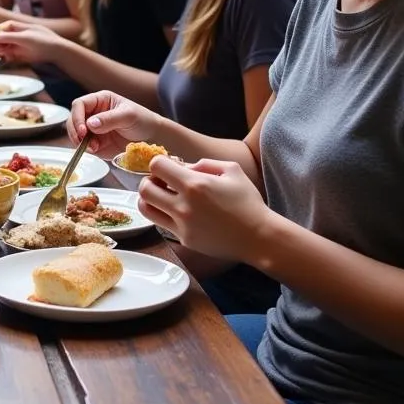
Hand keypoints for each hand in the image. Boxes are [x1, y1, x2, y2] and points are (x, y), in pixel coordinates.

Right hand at [0, 22, 60, 65]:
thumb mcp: (25, 38)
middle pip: (0, 38)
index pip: (2, 29)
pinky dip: (1, 56)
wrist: (57, 51)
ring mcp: (17, 44)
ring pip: (2, 47)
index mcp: (17, 27)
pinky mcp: (20, 54)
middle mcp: (16, 35)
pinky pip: (7, 54)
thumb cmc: (42, 40)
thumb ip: (10, 37)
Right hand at [68, 91, 159, 154]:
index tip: (83, 129)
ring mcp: (93, 129)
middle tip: (83, 140)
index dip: (77, 116)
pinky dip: (85, 149)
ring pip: (75, 134)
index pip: (80, 104)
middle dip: (75, 131)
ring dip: (79, 142)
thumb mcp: (128, 116)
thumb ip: (109, 119)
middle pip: (73, 119)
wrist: (152, 138)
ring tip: (93, 148)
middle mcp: (93, 114)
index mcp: (99, 101)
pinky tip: (95, 150)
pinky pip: (83, 146)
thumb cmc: (142, 120)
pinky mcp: (96, 143)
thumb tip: (90, 124)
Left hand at [137, 157, 274, 263]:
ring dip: (149, 199)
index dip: (159, 163)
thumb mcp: (231, 169)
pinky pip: (162, 223)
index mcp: (194, 185)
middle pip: (144, 189)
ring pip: (146, 209)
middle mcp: (184, 206)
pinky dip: (164, 214)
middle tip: (161, 181)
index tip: (169, 166)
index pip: (156, 166)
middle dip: (149, 180)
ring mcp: (182, 226)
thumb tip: (183, 165)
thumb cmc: (248, 201)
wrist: (259, 238)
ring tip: (163, 196)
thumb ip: (204, 162)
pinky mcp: (184, 240)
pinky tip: (179, 211)